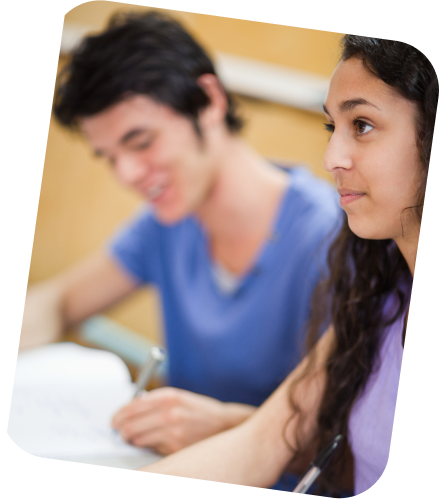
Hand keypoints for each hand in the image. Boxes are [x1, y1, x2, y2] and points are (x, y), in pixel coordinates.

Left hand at [111, 386, 255, 454]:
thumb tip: (129, 412)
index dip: (119, 415)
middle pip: (130, 426)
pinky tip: (153, 442)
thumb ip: (155, 402)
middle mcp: (169, 413)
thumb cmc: (199, 410)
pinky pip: (151, 449)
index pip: (132, 407)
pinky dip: (148, 447)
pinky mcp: (176, 448)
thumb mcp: (178, 398)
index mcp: (168, 396)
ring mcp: (173, 432)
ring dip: (133, 440)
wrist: (224, 424)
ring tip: (135, 438)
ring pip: (138, 440)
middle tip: (119, 432)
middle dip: (121, 430)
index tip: (114, 420)